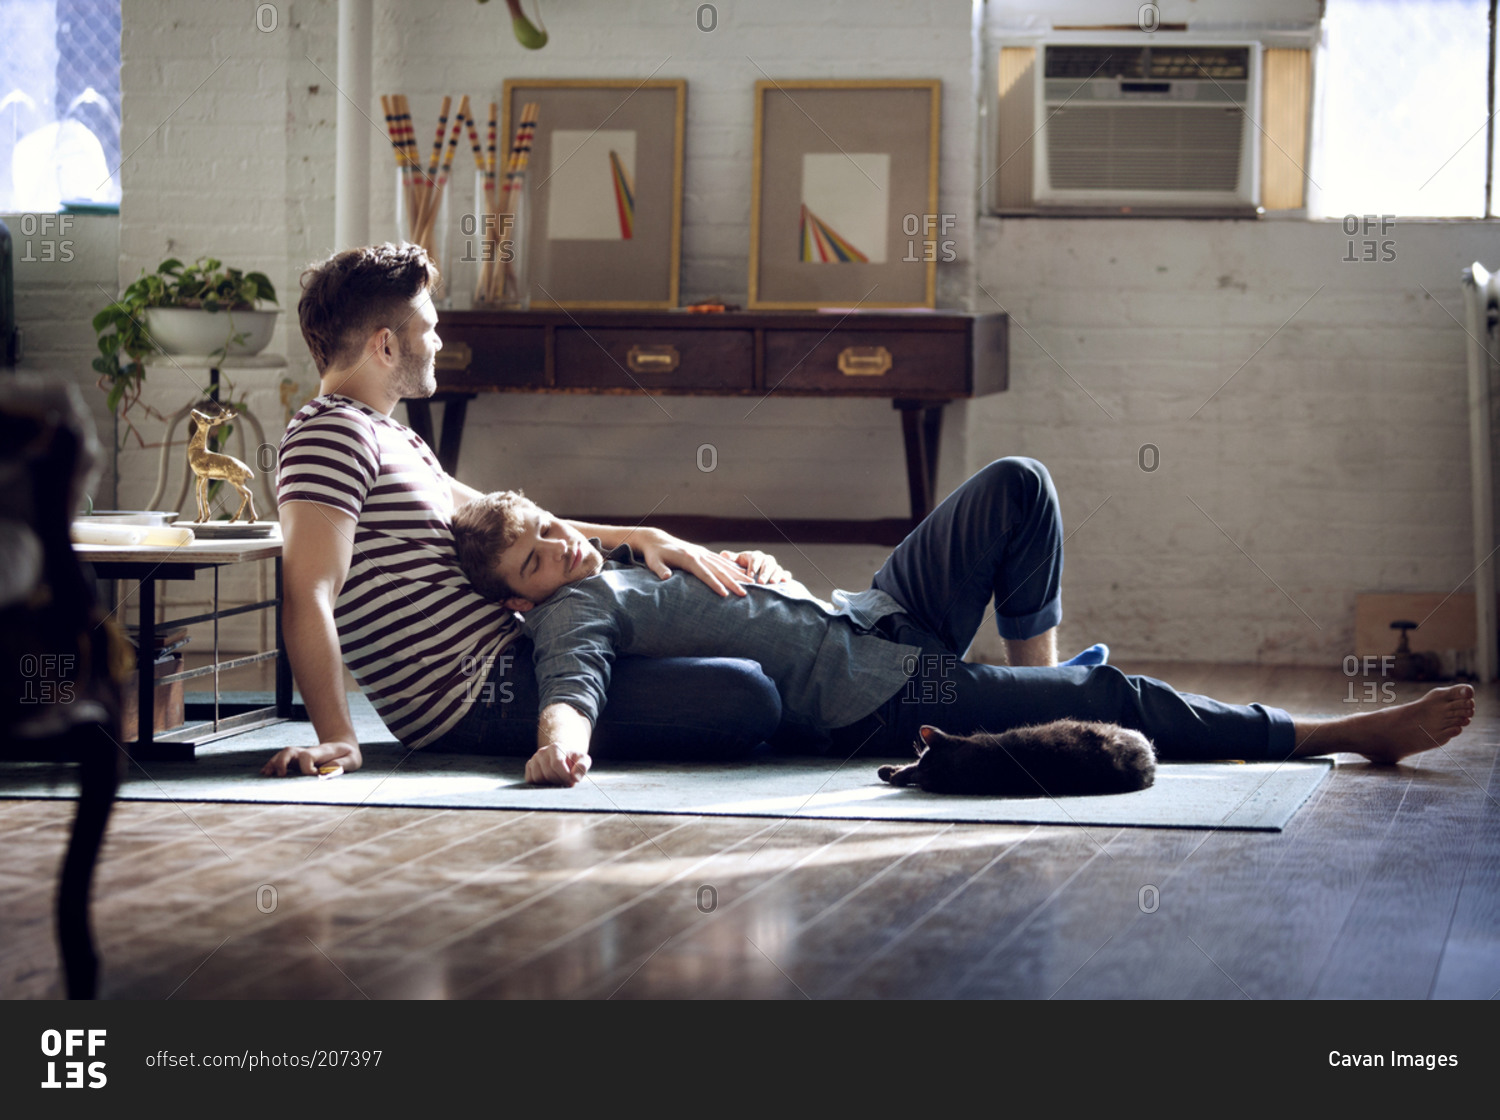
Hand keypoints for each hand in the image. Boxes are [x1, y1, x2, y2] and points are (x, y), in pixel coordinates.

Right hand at [261, 740, 362, 776]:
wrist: (342, 746)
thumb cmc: (347, 756)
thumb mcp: (352, 759)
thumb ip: (342, 764)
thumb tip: (326, 770)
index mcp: (321, 752)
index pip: (308, 756)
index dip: (307, 767)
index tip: (314, 775)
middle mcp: (307, 752)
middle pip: (290, 751)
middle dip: (282, 762)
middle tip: (281, 775)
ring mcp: (300, 756)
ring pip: (283, 755)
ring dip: (273, 764)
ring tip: (266, 774)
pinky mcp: (296, 761)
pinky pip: (281, 760)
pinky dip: (272, 766)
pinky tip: (265, 773)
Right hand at [525, 744, 591, 785]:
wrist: (564, 757)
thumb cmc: (573, 760)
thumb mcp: (583, 760)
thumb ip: (582, 766)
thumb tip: (575, 778)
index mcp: (555, 747)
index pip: (557, 764)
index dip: (565, 776)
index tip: (572, 781)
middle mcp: (542, 752)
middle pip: (548, 773)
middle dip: (559, 781)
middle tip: (567, 781)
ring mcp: (534, 759)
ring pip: (538, 778)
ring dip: (550, 783)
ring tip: (558, 780)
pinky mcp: (529, 767)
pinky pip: (530, 780)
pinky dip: (540, 784)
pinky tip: (549, 780)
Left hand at [630, 527, 753, 596]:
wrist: (657, 539)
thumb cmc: (654, 554)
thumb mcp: (654, 562)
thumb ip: (660, 570)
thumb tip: (666, 577)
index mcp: (688, 558)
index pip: (704, 574)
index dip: (715, 584)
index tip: (726, 594)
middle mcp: (699, 554)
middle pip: (719, 570)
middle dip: (733, 582)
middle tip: (745, 593)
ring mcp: (702, 552)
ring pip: (724, 564)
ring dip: (737, 574)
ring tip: (751, 584)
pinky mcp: (703, 552)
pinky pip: (721, 561)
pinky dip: (732, 567)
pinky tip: (741, 573)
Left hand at [720, 549, 791, 583]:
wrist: (755, 571)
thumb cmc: (744, 566)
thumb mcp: (737, 561)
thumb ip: (731, 559)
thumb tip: (723, 554)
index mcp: (756, 556)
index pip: (756, 559)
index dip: (753, 567)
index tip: (749, 575)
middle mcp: (767, 560)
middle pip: (768, 564)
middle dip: (764, 573)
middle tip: (760, 582)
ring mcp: (775, 567)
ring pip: (778, 569)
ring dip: (775, 576)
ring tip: (772, 583)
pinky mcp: (782, 574)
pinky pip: (786, 574)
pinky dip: (786, 577)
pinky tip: (784, 582)